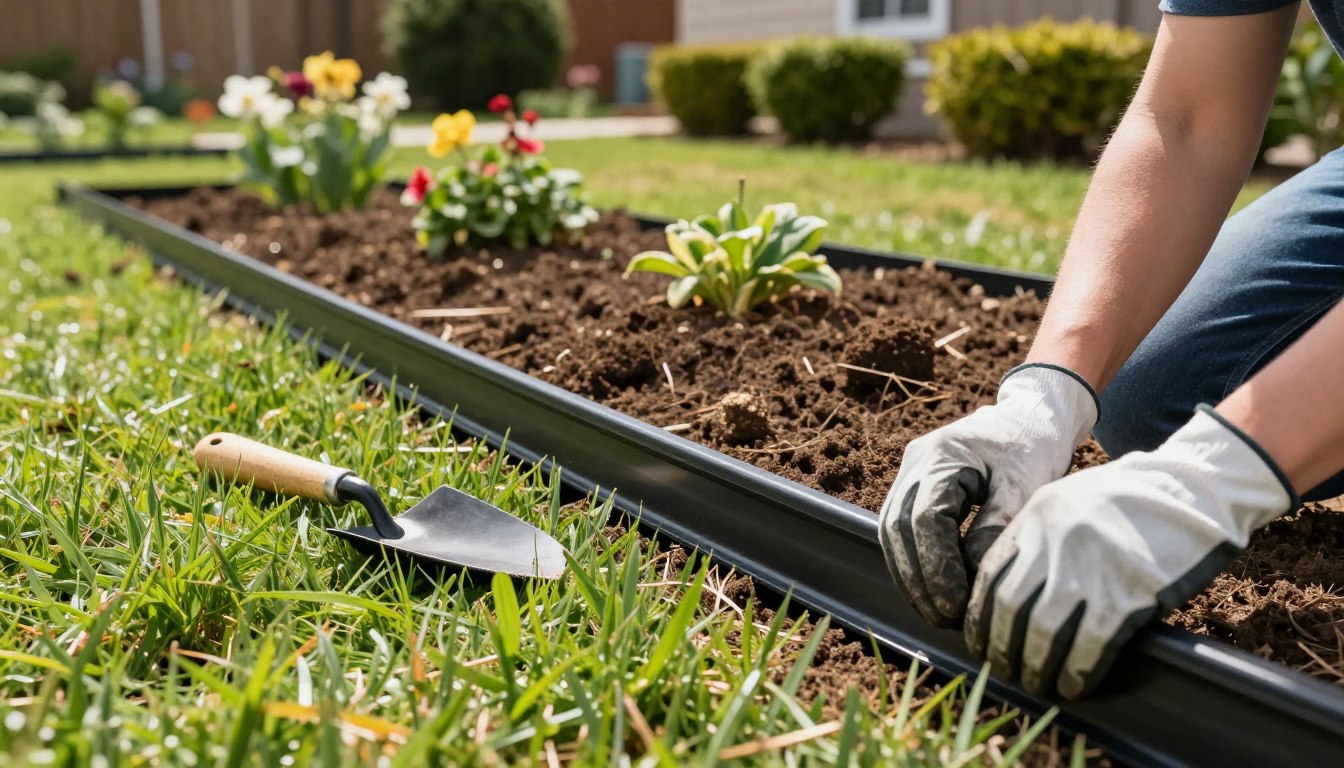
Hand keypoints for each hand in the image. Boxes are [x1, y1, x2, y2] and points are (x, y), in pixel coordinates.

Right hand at [879, 364, 1098, 626]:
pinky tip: (934, 591)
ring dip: (911, 577)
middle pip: (898, 529)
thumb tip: (973, 576)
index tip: (956, 604)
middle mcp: (914, 463)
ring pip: (891, 534)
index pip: (925, 520)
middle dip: (918, 580)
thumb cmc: (1032, 447)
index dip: (936, 566)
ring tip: (939, 613)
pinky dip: (914, 563)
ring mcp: (908, 474)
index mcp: (940, 455)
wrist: (1029, 416)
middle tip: (945, 619)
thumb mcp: (1024, 486)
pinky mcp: (912, 488)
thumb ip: (995, 528)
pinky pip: (900, 531)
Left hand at [965, 405, 1296, 698]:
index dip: (979, 616)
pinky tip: (1073, 686)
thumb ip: (1036, 537)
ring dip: (1036, 667)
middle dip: (1001, 647)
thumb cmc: (1131, 500)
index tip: (979, 641)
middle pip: (1009, 607)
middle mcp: (1055, 541)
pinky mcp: (1128, 593)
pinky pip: (1090, 645)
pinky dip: (1076, 672)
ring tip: (1038, 686)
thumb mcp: (1070, 501)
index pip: (989, 575)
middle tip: (1004, 671)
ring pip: (1043, 631)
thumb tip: (1008, 594)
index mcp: (1036, 516)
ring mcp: (1091, 568)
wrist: (1193, 488)